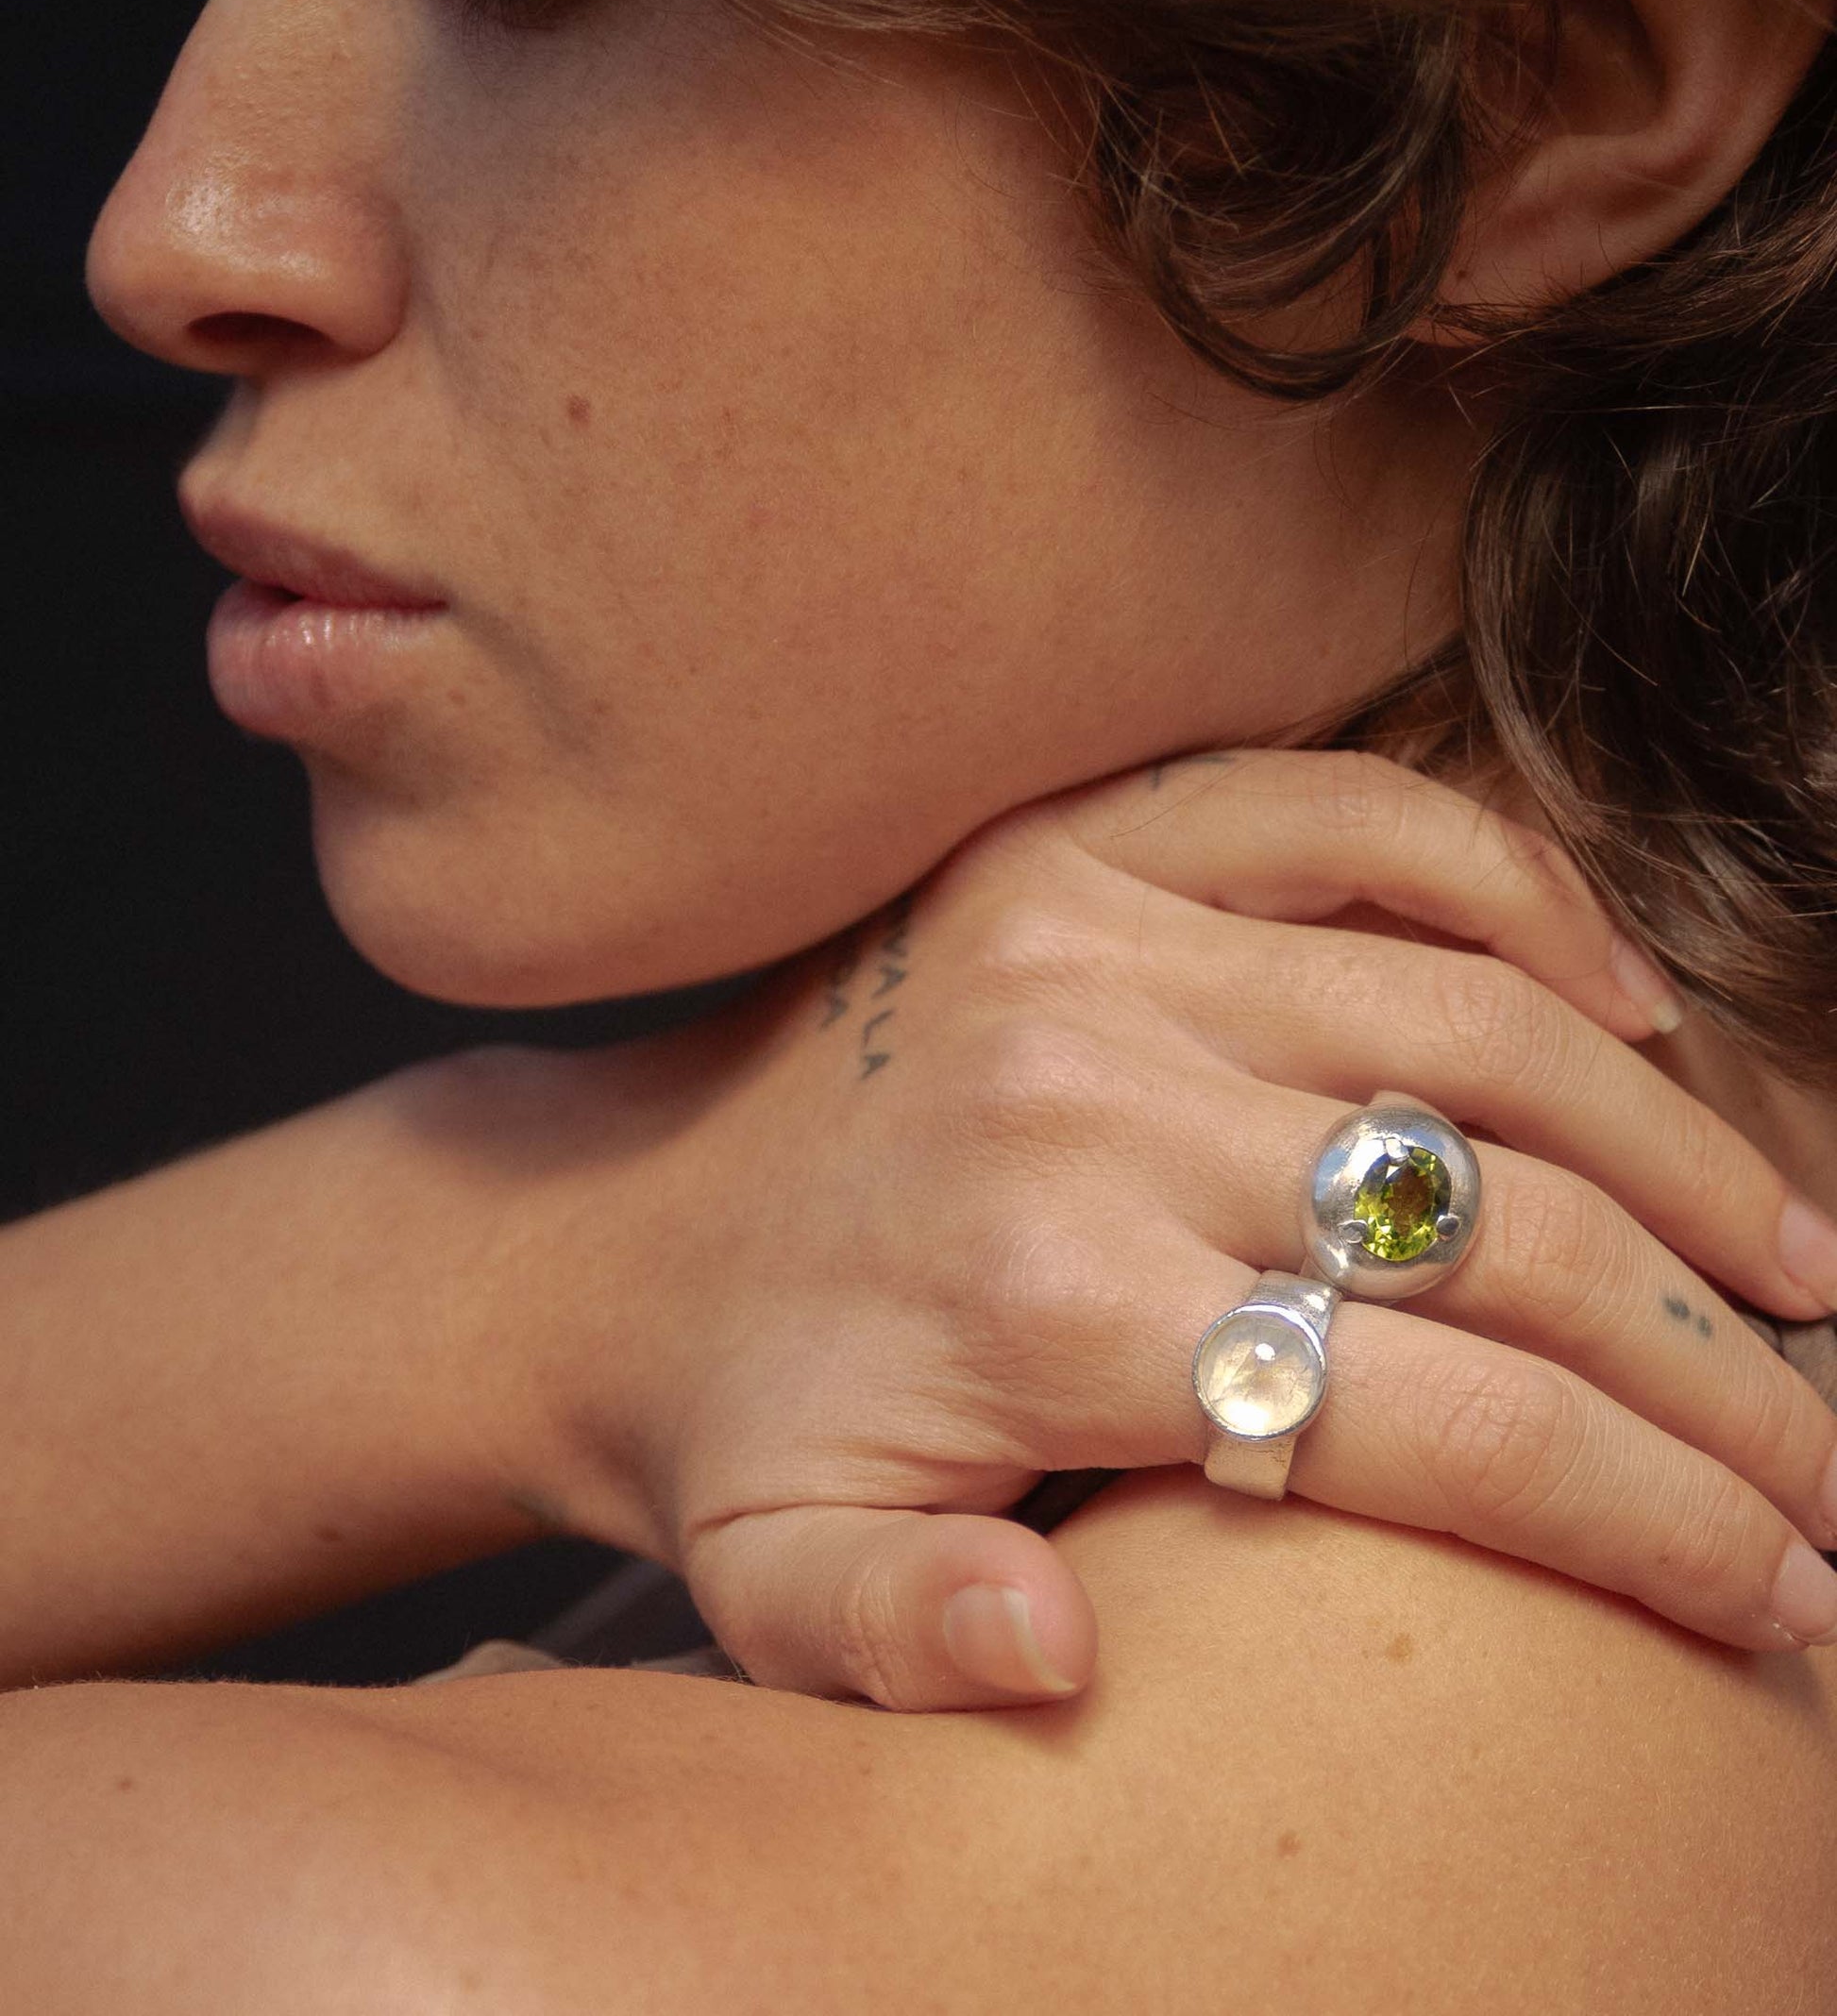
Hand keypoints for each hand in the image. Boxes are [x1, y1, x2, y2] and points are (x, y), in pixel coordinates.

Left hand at [458, 753, 1836, 1705]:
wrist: (615, 1217)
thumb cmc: (747, 1422)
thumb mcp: (778, 1587)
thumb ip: (905, 1639)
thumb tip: (1061, 1651)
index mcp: (1052, 1305)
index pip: (1445, 1426)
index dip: (1655, 1515)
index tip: (1785, 1582)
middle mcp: (1098, 1099)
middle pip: (1505, 1230)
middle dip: (1715, 1366)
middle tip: (1824, 1455)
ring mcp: (1102, 938)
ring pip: (1480, 1024)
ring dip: (1679, 1147)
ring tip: (1793, 1263)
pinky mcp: (1093, 839)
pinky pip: (1358, 819)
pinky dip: (1523, 893)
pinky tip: (1629, 1003)